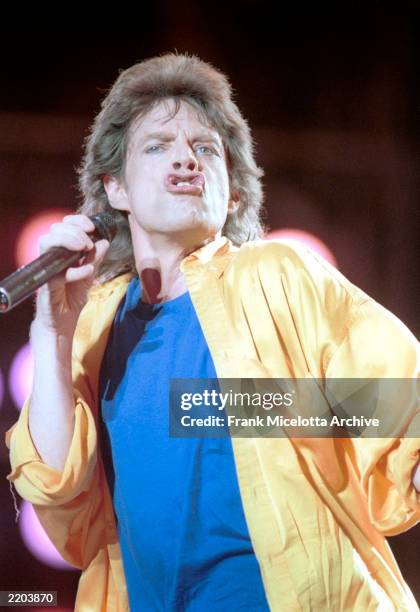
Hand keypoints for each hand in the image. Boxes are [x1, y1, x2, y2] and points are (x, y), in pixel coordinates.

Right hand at [33, 214, 108, 334]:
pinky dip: (74, 271)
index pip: (64, 226)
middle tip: (88, 243)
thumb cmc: (71, 299)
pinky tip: (87, 271)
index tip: (91, 227)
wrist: (62, 323)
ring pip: (47, 242)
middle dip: (75, 230)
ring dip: (69, 241)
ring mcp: (47, 270)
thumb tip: (104, 242)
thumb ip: (95, 260)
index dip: (77, 221)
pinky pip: (57, 273)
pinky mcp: (46, 285)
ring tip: (85, 249)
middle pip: (55, 229)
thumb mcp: (89, 277)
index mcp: (61, 253)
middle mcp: (52, 258)